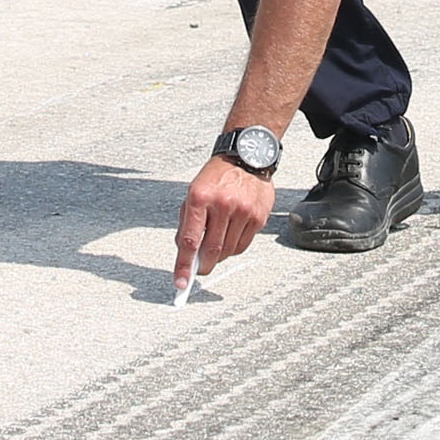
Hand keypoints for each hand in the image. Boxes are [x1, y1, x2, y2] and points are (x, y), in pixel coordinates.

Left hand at [176, 156, 275, 288]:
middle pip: (212, 250)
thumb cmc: (216, 177)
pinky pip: (243, 245)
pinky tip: (230, 235)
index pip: (190, 240)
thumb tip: (186, 253)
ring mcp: (243, 211)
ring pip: (228, 251)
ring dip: (219, 256)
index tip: (180, 282)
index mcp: (200, 197)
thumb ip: (188, 223)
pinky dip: (233, 248)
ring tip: (216, 243)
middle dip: (203, 266)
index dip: (184, 265)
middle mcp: (223, 204)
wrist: (246, 157)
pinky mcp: (258, 217)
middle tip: (200, 269)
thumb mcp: (193, 193)